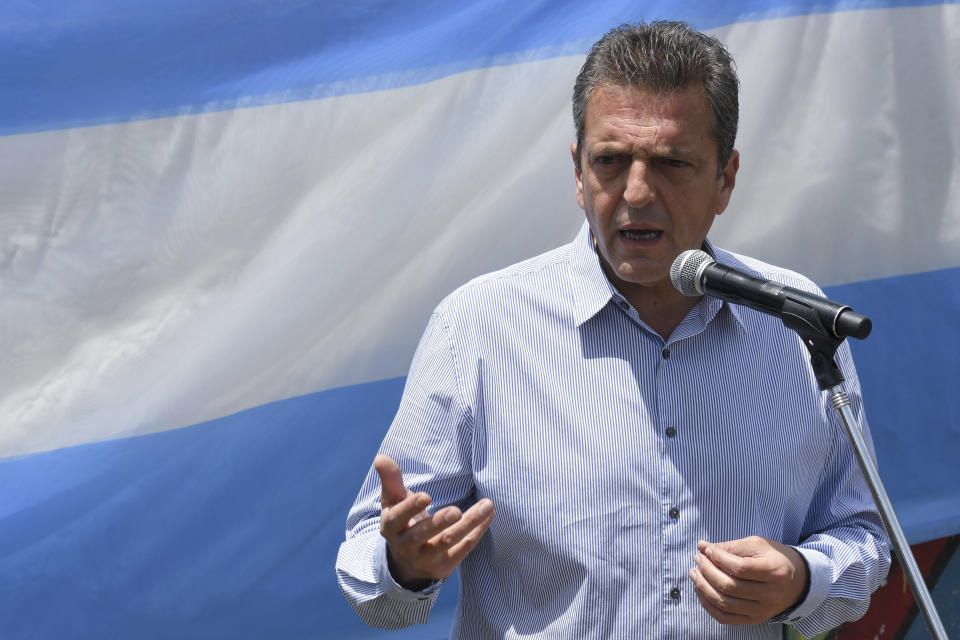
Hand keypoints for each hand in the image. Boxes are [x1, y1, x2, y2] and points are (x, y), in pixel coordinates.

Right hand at [375, 454, 493, 590]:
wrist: (406, 562)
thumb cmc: (402, 522)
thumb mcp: (393, 502)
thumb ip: (391, 480)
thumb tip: (381, 457)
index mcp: (391, 527)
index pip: (398, 518)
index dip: (410, 508)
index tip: (426, 496)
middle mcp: (406, 546)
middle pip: (423, 534)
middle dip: (440, 522)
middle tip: (456, 511)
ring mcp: (425, 559)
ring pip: (448, 542)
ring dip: (469, 524)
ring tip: (486, 506)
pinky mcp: (443, 566)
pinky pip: (463, 550)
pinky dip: (477, 532)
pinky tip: (488, 516)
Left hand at [688, 535, 808, 624]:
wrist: (798, 582)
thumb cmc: (775, 559)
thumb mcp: (758, 545)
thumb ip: (731, 547)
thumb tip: (704, 547)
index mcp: (774, 572)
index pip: (740, 568)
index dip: (719, 558)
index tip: (706, 549)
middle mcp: (770, 595)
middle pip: (730, 586)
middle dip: (707, 571)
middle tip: (697, 559)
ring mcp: (763, 611)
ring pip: (725, 603)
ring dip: (703, 587)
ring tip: (694, 573)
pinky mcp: (755, 620)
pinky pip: (726, 618)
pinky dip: (709, 606)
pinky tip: (700, 591)